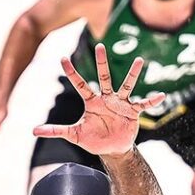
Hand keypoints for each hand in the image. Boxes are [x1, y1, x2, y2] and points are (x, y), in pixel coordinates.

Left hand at [32, 43, 164, 155]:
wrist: (112, 148)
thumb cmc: (93, 138)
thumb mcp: (73, 135)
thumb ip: (56, 130)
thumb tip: (33, 131)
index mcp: (92, 102)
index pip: (80, 84)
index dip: (71, 73)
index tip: (62, 59)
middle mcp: (106, 98)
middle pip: (103, 77)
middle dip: (102, 62)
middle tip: (100, 45)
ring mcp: (121, 104)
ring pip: (126, 85)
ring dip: (132, 74)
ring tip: (139, 61)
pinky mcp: (133, 112)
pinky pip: (143, 104)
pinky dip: (152, 101)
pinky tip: (161, 96)